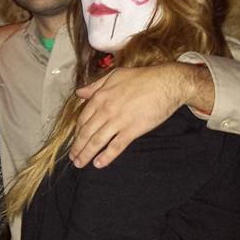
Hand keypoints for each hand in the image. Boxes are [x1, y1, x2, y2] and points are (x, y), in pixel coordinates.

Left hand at [68, 63, 209, 167]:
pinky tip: (99, 164)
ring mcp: (118, 121)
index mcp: (100, 97)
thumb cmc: (142, 77)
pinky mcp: (133, 130)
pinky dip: (106, 157)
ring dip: (86, 154)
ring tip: (80, 164)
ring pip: (97, 141)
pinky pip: (116, 146)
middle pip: (86, 132)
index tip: (74, 141)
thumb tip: (79, 93)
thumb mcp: (114, 75)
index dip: (77, 132)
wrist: (166, 83)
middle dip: (77, 147)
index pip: (83, 119)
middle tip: (72, 158)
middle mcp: (106, 110)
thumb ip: (95, 86)